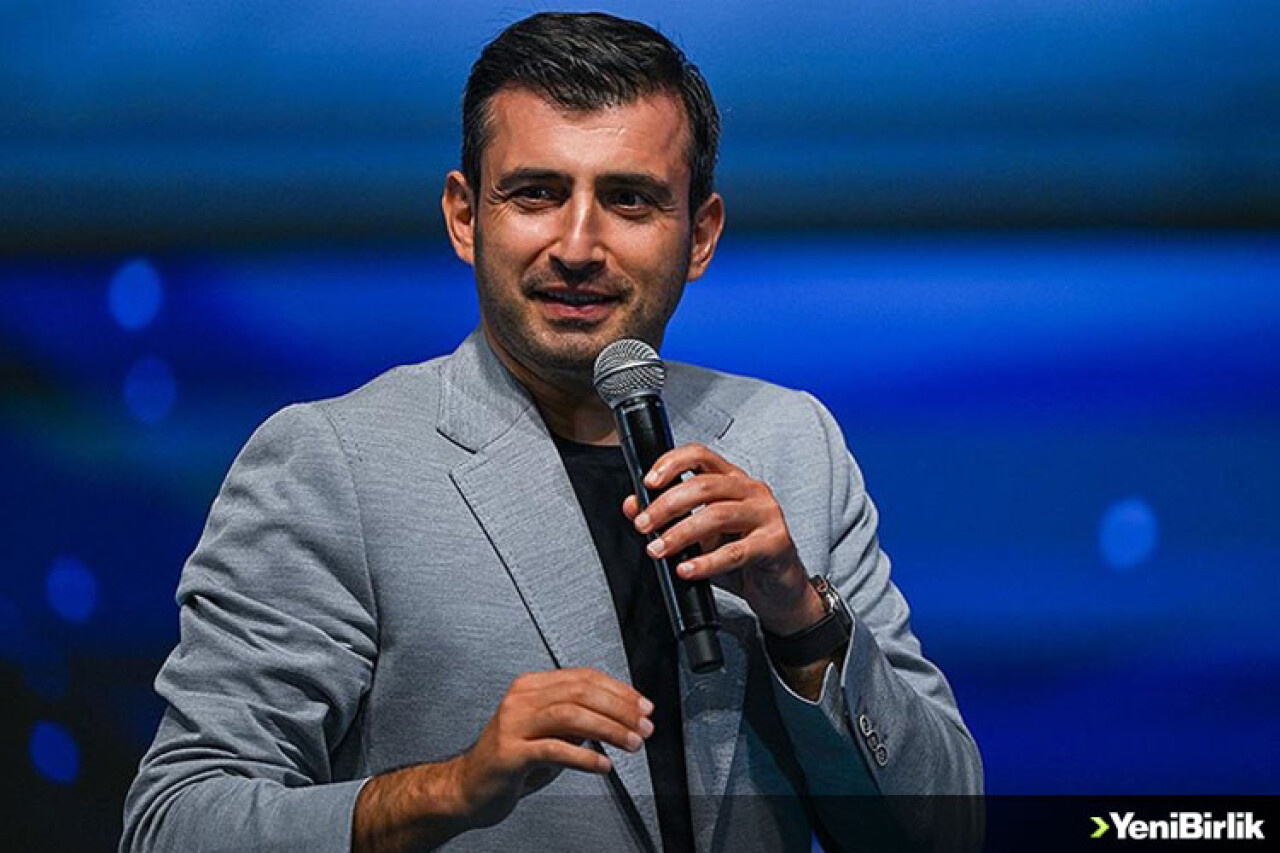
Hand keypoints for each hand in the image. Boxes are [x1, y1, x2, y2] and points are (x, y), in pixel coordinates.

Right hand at [454, 668, 653, 827]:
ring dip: (609, 729)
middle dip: (620, 709)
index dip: (619, 690)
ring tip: (631, 744)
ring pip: (571, 715)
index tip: (642, 706)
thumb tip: (617, 715)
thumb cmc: (510, 760)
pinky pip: (554, 749)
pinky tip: (602, 764)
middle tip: (644, 727)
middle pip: (581, 692)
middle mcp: (521, 699)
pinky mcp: (509, 753)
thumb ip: (576, 720)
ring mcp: (513, 724)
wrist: (468, 788)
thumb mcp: (549, 733)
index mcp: (531, 687)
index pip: (584, 677)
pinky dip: (585, 756)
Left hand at [623, 443, 824, 636]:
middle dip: (666, 505)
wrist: (778, 588)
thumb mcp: (699, 536)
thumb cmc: (741, 555)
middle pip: (704, 486)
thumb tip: (633, 506)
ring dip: (680, 533)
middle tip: (643, 525)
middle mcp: (752, 490)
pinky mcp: (775, 543)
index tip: (648, 483)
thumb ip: (669, 518)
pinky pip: (735, 552)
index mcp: (733, 479)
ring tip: (658, 549)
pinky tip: (686, 569)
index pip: (700, 455)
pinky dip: (705, 562)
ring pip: (717, 515)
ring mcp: (767, 514)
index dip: (672, 463)